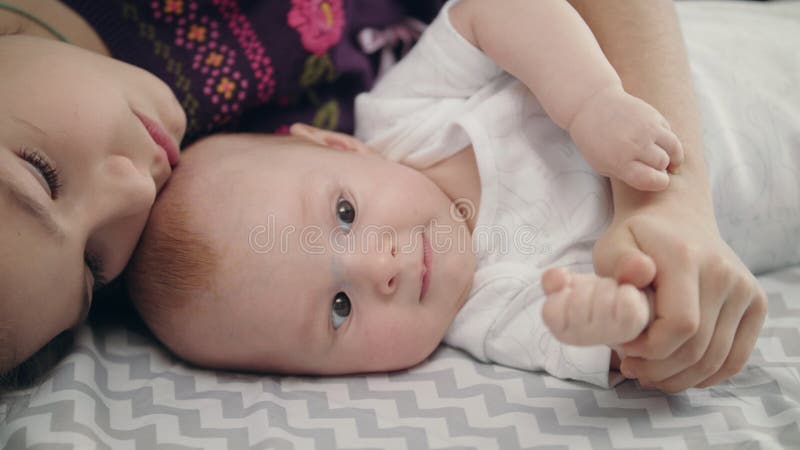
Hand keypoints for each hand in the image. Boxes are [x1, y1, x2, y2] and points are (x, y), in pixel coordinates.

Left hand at [569, 87, 683, 191]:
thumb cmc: (594, 141)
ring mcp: (646, 128)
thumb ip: (627, 174)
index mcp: (620, 162)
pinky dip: (667, 140)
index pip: (652, 180)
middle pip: (662, 163)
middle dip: (661, 168)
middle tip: (655, 166)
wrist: (590, 105)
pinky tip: (659, 143)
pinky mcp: (653, 114)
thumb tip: (656, 178)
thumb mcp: (602, 165)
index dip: (659, 183)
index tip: (658, 180)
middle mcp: (635, 145)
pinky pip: (669, 132)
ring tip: (668, 158)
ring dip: (672, 155)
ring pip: (674, 148)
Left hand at [592, 199, 766, 392]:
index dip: (648, 349)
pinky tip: (676, 373)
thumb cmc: (636, 238)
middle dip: (658, 369)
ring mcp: (745, 289)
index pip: (679, 325)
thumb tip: (638, 273)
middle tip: (630, 366)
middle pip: (698, 349)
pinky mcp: (756, 303)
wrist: (675, 217)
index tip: (622, 346)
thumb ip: (618, 263)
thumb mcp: (613, 244)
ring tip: (647, 373)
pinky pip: (735, 358)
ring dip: (678, 378)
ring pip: (716, 360)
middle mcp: (724, 274)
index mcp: (687, 258)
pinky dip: (705, 375)